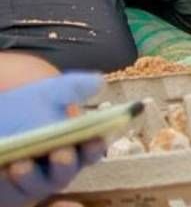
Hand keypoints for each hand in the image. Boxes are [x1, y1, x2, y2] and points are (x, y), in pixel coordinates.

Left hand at [0, 73, 105, 206]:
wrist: (0, 117)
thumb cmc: (26, 106)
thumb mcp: (50, 93)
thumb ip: (74, 88)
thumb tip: (100, 81)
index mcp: (74, 146)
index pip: (91, 151)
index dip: (94, 147)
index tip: (95, 139)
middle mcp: (56, 168)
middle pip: (66, 171)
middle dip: (64, 163)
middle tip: (61, 153)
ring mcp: (31, 180)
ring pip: (36, 184)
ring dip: (31, 175)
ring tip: (22, 164)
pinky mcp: (8, 189)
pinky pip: (8, 190)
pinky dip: (6, 181)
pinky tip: (3, 169)